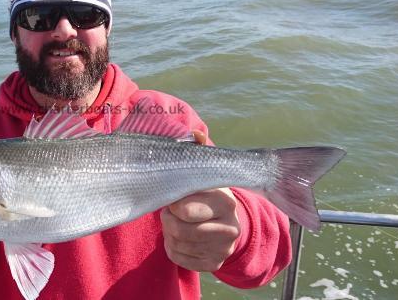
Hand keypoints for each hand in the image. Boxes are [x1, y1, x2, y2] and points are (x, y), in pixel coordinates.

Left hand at [161, 130, 239, 271]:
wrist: (228, 224)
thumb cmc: (207, 194)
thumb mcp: (205, 173)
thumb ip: (198, 151)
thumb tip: (196, 134)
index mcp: (226, 201)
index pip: (186, 208)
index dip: (172, 202)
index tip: (174, 197)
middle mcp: (229, 227)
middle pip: (179, 228)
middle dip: (169, 218)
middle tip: (172, 210)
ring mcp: (222, 248)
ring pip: (176, 243)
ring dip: (169, 232)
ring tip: (177, 221)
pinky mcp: (213, 263)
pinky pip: (178, 258)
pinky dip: (172, 247)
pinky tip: (181, 237)